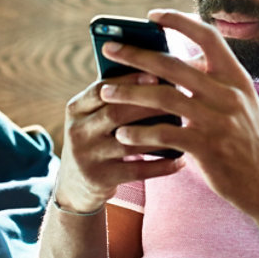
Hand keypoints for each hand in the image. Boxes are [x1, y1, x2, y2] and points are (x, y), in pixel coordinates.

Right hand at [53, 73, 185, 212]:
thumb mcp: (92, 117)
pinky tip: (181, 160)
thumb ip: (114, 98)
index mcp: (75, 109)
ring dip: (159, 134)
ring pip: (128, 142)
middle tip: (177, 98)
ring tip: (184, 127)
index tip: (156, 75)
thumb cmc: (96, 139)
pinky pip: (137, 171)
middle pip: (115, 113)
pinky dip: (161, 165)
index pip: (101, 89)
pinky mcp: (100, 179)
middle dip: (148, 104)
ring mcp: (87, 157)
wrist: (75, 186)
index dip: (128, 82)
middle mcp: (77, 131)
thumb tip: (154, 71)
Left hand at [99, 9, 258, 213]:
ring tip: (105, 92)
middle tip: (109, 48)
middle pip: (174, 64)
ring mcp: (218, 120)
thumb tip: (169, 61)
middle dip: (136, 54)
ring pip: (163, 97)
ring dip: (129, 93)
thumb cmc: (245, 139)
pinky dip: (139, 133)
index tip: (152, 15)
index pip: (208, 36)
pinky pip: (165, 134)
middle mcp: (229, 93)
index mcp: (236, 77)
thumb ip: (212, 81)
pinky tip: (123, 135)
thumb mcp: (239, 102)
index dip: (180, 21)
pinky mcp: (207, 147)